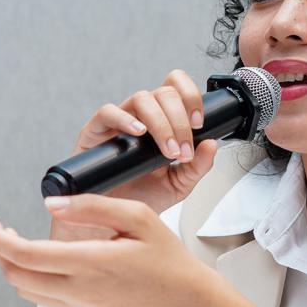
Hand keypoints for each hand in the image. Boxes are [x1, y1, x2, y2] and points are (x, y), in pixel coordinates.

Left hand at [0, 194, 225, 306]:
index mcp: (90, 263)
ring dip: (12, 265)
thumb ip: (92, 208)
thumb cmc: (168, 258)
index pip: (24, 254)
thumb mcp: (138, 217)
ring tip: (13, 240)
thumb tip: (49, 205)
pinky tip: (40, 260)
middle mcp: (79, 292)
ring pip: (25, 289)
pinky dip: (31, 278)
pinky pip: (44, 299)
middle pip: (15, 275)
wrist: (188, 306)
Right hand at [67, 69, 218, 220]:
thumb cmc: (142, 197)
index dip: (191, 96)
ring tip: (166, 150)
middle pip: (164, 93)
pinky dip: (125, 118)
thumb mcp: (179, 185)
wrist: (114, 218)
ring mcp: (119, 121)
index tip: (199, 123)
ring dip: (160, 123)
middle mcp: (142, 115)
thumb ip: (198, 166)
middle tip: (182, 149)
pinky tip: (138, 133)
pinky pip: (108, 112)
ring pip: (141, 98)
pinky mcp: (95, 130)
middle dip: (179, 120)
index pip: (177, 88)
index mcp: (163, 120)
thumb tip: (212, 144)